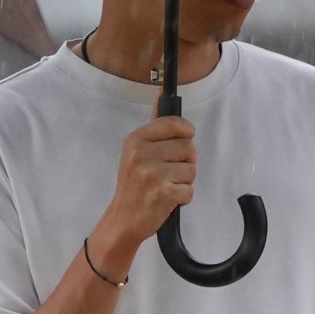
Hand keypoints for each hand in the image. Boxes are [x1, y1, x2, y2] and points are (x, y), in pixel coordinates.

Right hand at [91, 114, 199, 276]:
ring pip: (192, 170)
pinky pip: (190, 190)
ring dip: (184, 181)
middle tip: (169, 172)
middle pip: (189, 147)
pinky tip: (168, 199)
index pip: (174, 124)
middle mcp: (142, 154)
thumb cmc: (133, 185)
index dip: (186, 132)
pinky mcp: (163, 193)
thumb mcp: (136, 151)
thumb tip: (162, 93)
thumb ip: (154, 126)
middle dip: (185, 162)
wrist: (123, 219)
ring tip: (166, 186)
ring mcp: (152, 174)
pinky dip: (183, 197)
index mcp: (136, 140)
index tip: (184, 139)